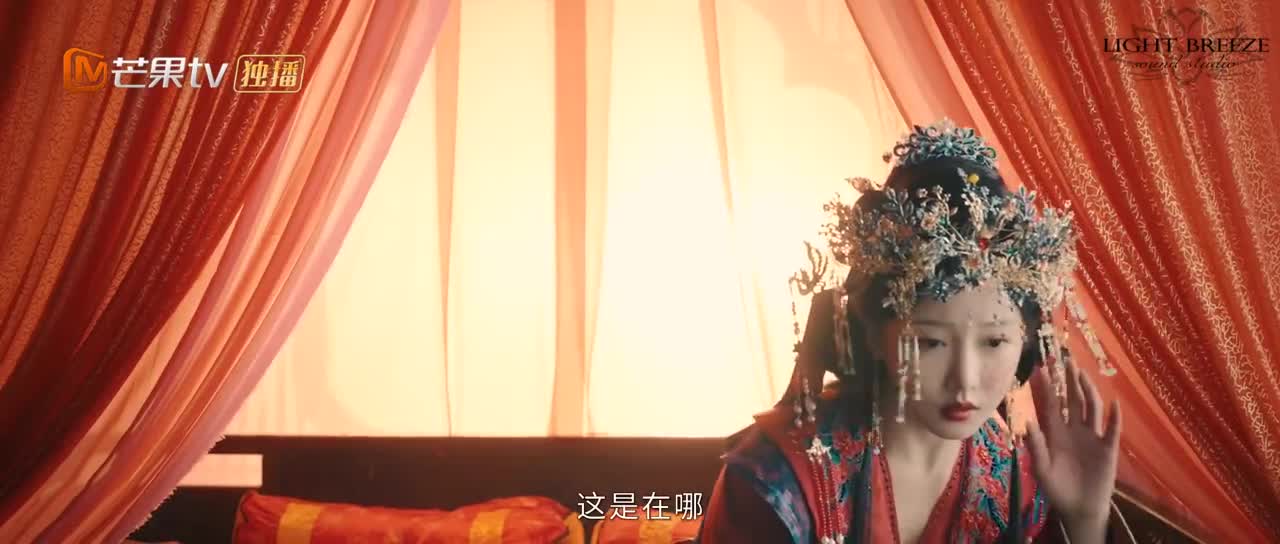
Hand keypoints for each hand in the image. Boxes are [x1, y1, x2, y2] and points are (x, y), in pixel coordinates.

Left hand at [1025, 358, 1121, 525]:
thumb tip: (1027, 422)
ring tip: (1083, 374)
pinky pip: (1112, 430)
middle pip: (1073, 400)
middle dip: (1069, 381)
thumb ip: (1036, 446)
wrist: (1079, 508)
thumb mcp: (1042, 469)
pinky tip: (1113, 405)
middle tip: (1066, 359)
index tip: (1041, 369)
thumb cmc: (1057, 488)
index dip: (1047, 388)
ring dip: (1088, 391)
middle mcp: (1074, 430)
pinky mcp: (1108, 449)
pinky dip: (1113, 417)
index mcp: (1055, 433)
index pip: (1050, 405)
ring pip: (1091, 408)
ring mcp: (1092, 437)